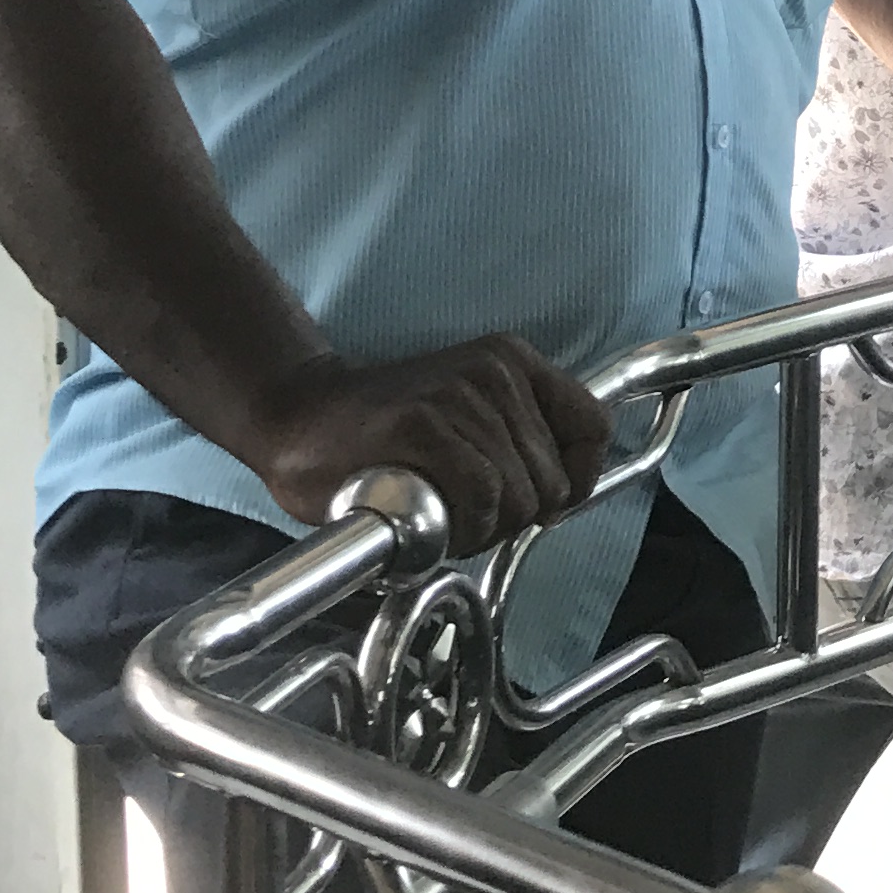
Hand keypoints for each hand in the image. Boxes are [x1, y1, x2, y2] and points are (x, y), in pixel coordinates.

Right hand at [242, 335, 611, 543]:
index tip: (540, 506)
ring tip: (440, 517)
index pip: (592, 426)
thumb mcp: (473, 417)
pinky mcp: (421, 425)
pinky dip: (462, 528)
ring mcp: (457, 396)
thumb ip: (522, 443)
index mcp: (514, 362)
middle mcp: (494, 371)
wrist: (299, 418)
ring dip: (482, 529)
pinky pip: (481, 498)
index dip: (576, 481)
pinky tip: (429, 523)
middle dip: (514, 518)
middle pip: (552, 481)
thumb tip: (570, 495)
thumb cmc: (388, 435)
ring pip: (519, 496)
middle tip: (464, 516)